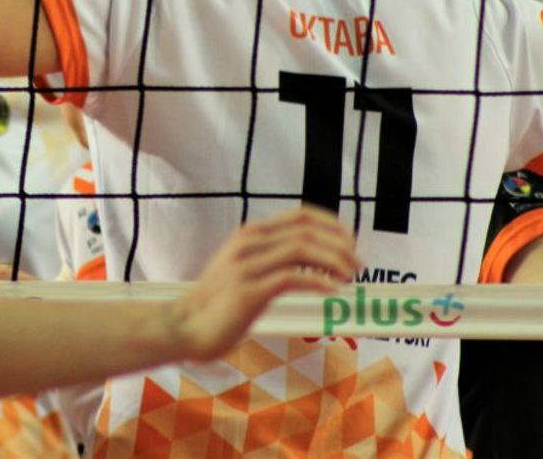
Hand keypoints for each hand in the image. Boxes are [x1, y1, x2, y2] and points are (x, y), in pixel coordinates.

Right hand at [171, 206, 357, 361]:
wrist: (184, 326)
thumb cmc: (216, 303)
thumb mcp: (243, 269)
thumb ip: (269, 258)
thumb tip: (309, 259)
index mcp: (249, 234)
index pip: (300, 215)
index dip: (331, 224)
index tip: (350, 240)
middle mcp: (249, 242)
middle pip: (306, 230)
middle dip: (339, 243)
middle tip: (358, 262)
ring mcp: (247, 265)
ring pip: (302, 248)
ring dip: (334, 260)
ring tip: (350, 276)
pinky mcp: (248, 290)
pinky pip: (292, 277)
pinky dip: (318, 280)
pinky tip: (334, 289)